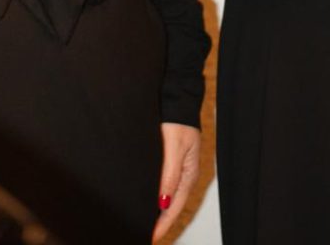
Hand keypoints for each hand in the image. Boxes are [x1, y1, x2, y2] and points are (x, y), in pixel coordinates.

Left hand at [153, 122, 200, 241]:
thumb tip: (163, 202)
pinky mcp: (171, 162)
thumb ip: (169, 175)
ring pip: (166, 198)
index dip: (161, 225)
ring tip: (141, 222)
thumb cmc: (179, 120)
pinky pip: (163, 186)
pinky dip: (155, 197)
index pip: (173, 208)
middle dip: (158, 223)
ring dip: (155, 211)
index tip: (148, 237)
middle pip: (170, 207)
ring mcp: (178, 170)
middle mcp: (184, 176)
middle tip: (142, 234)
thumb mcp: (174, 147)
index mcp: (188, 176)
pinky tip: (146, 200)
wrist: (178, 98)